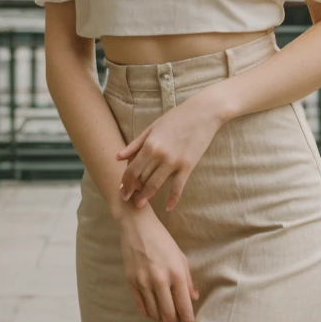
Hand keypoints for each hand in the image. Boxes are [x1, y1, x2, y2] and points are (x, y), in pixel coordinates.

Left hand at [117, 95, 221, 211]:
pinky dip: (172, 199)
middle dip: (133, 190)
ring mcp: (174, 162)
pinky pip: (178, 187)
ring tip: (140, 204)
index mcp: (149, 144)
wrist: (202, 113)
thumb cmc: (176, 117)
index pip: (132, 169)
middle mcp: (160, 155)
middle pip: (142, 179)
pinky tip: (168, 207)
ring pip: (156, 185)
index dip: (125, 182)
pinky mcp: (188, 166)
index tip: (121, 190)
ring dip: (146, 196)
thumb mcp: (152, 128)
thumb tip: (118, 157)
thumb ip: (135, 144)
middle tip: (128, 199)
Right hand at [117, 210, 198, 321]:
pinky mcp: (131, 282)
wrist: (137, 226)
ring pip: (154, 314)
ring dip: (161, 317)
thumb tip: (193, 298)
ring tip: (166, 312)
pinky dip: (149, 313)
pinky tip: (154, 310)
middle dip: (175, 320)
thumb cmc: (162, 240)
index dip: (188, 321)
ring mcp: (143, 282)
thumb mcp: (180, 257)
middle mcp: (159, 280)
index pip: (184, 307)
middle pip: (168, 315)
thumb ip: (187, 280)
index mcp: (175, 273)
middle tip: (178, 318)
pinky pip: (141, 307)